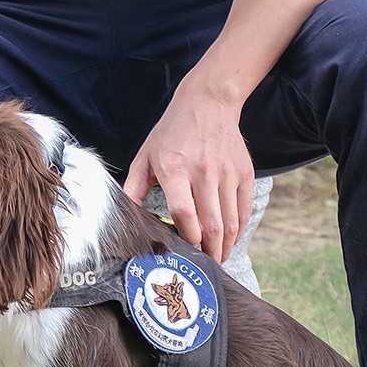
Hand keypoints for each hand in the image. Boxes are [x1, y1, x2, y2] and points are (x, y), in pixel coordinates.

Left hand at [123, 84, 254, 263]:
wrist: (208, 102)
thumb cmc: (172, 131)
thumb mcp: (146, 155)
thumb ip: (134, 188)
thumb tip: (123, 215)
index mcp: (175, 169)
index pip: (184, 212)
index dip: (186, 237)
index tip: (184, 250)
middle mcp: (203, 171)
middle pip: (210, 224)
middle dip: (208, 252)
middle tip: (204, 265)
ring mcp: (226, 173)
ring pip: (230, 222)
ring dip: (224, 246)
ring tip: (217, 257)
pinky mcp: (244, 172)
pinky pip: (243, 210)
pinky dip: (238, 230)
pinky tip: (229, 239)